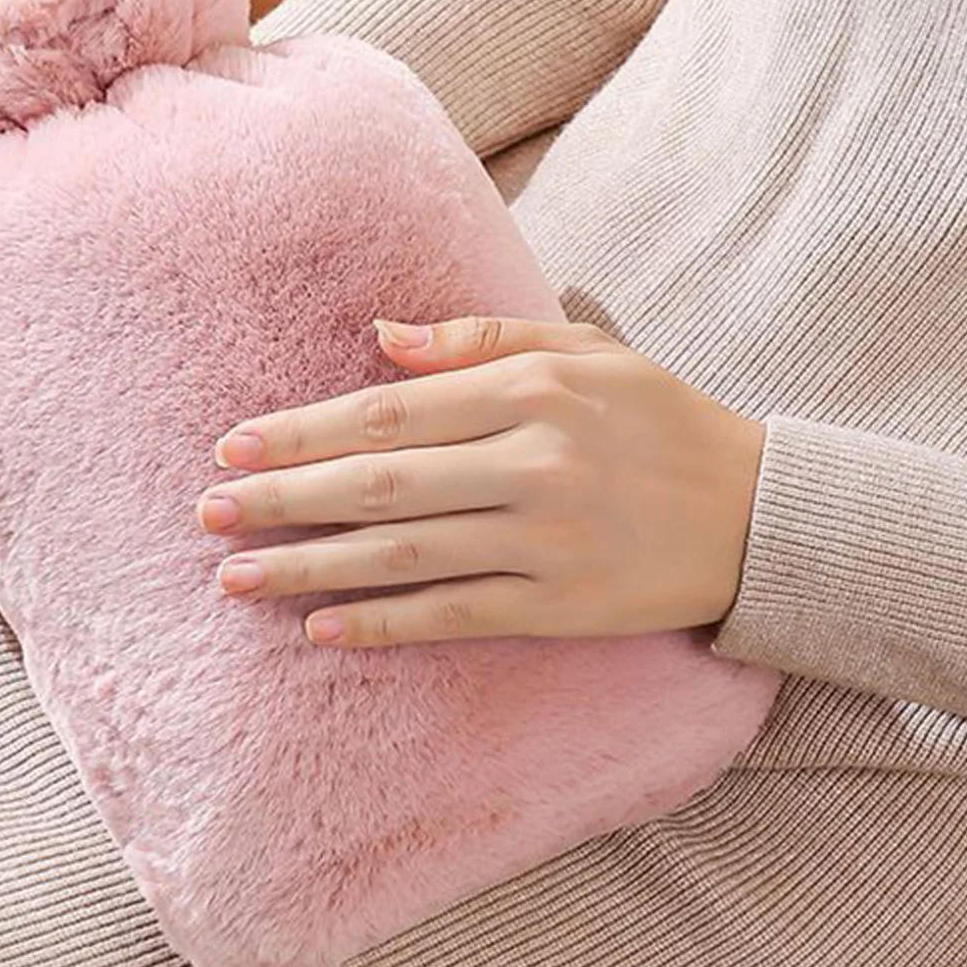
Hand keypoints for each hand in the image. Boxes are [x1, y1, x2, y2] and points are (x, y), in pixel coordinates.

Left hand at [197, 317, 765, 648]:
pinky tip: (322, 628)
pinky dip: (385, 623)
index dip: (303, 431)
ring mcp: (547, 538)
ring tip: (238, 576)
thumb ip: (481, 338)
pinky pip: (456, 614)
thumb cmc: (660, 419)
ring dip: (311, 566)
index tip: (233, 445)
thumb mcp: (586, 350)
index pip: (388, 410)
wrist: (758, 513)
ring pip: (405, 554)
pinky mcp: (562, 604)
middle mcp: (533, 460)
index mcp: (532, 390)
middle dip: (284, 499)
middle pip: (380, 482)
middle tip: (208, 513)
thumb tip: (379, 338)